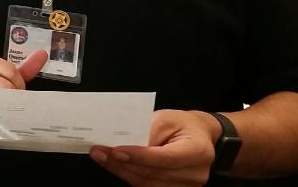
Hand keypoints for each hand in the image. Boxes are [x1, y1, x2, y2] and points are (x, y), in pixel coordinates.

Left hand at [90, 109, 218, 186]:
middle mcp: (194, 173)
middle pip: (152, 173)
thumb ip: (147, 131)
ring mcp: (185, 186)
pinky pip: (146, 185)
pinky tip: (115, 165)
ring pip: (146, 182)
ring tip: (102, 157)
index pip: (164, 158)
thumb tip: (123, 142)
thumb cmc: (182, 125)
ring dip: (120, 170)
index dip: (139, 156)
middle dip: (121, 163)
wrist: (198, 136)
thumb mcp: (165, 118)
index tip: (116, 151)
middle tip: (99, 152)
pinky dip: (128, 175)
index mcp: (198, 151)